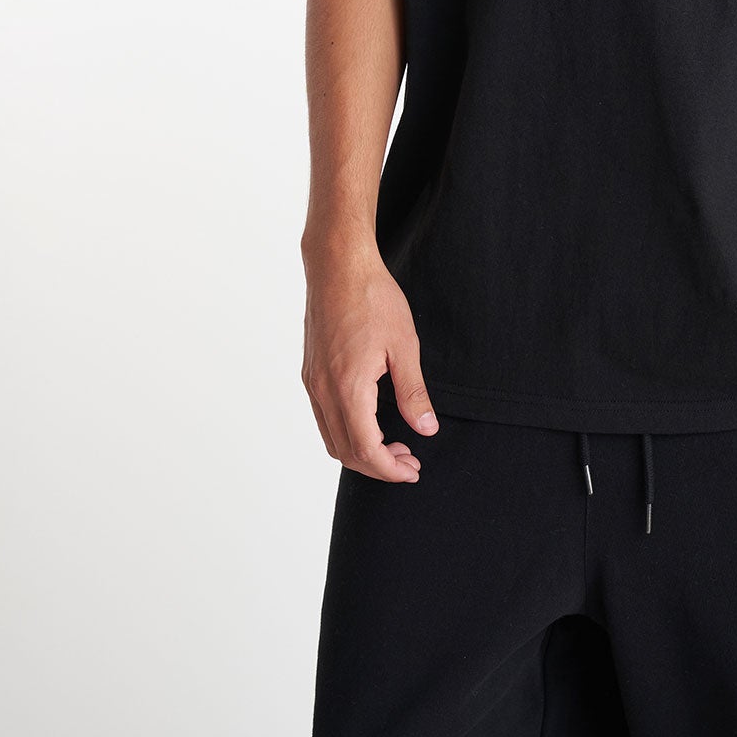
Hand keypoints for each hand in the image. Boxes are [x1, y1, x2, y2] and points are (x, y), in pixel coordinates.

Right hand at [300, 240, 438, 481]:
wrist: (338, 265)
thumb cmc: (373, 298)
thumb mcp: (404, 345)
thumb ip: (413, 392)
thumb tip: (426, 430)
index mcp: (348, 387)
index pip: (366, 449)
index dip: (390, 469)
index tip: (412, 471)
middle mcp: (323, 391)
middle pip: (346, 452)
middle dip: (378, 466)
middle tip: (409, 462)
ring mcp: (312, 383)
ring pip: (332, 438)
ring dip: (360, 452)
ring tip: (393, 446)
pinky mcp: (310, 373)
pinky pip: (324, 418)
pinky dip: (346, 433)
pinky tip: (370, 422)